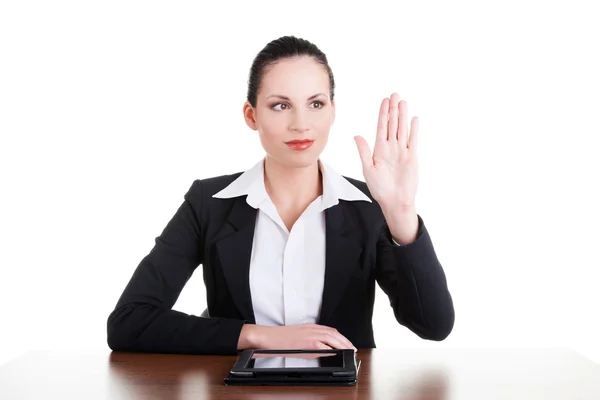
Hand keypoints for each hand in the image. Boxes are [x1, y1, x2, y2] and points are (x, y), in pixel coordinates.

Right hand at [238, 323, 356, 351]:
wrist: (268, 337)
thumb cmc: (280, 338)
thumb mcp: (299, 336)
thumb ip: (311, 340)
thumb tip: (324, 348)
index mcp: (310, 326)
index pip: (330, 330)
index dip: (341, 336)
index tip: (347, 343)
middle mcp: (311, 328)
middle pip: (333, 333)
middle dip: (345, 341)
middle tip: (352, 348)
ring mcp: (309, 334)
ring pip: (331, 337)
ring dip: (342, 344)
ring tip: (349, 350)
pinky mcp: (306, 342)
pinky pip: (322, 345)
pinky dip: (331, 348)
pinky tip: (336, 352)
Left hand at [354, 93, 418, 210]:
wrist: (394, 201)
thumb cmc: (380, 188)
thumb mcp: (368, 168)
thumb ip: (364, 151)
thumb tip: (357, 136)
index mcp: (379, 149)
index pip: (381, 127)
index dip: (383, 113)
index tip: (384, 101)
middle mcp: (391, 147)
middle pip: (393, 124)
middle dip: (393, 110)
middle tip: (394, 94)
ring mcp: (402, 151)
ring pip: (402, 129)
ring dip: (403, 116)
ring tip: (403, 102)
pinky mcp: (412, 157)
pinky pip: (413, 140)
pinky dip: (414, 130)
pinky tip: (414, 119)